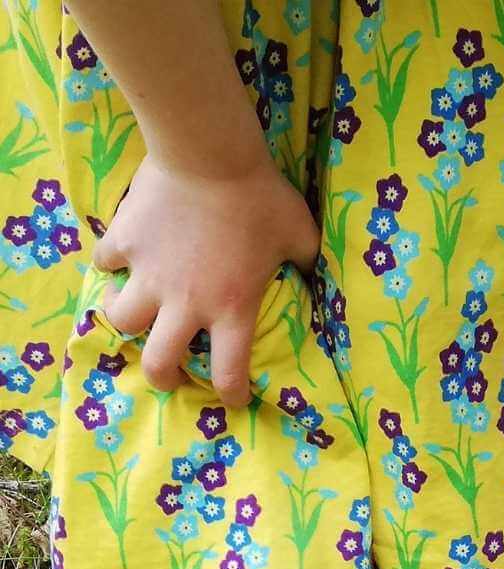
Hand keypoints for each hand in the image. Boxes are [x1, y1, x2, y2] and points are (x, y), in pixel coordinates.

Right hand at [93, 153, 318, 406]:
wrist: (207, 153)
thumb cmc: (261, 198)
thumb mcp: (299, 236)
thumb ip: (306, 263)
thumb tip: (317, 274)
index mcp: (231, 310)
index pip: (227, 374)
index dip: (231, 394)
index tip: (233, 399)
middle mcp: (185, 303)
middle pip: (156, 363)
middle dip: (162, 377)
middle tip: (169, 373)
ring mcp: (148, 273)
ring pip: (120, 320)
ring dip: (127, 323)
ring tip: (135, 317)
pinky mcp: (123, 240)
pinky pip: (105, 262)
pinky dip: (110, 265)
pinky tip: (120, 259)